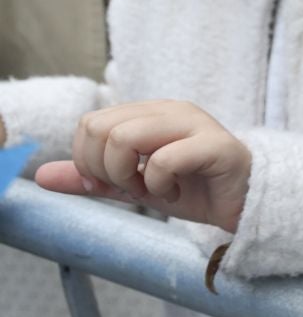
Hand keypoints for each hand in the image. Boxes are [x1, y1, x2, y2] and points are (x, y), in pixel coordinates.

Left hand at [35, 101, 249, 230]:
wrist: (247, 205)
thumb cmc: (195, 190)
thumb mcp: (134, 186)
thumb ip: (93, 179)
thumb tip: (41, 177)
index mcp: (149, 113)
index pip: (90, 123)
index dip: (88, 161)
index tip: (114, 185)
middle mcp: (170, 110)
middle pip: (99, 128)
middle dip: (104, 169)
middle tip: (133, 188)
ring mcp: (194, 124)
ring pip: (124, 138)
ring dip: (130, 177)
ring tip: (156, 191)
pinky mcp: (215, 145)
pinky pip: (163, 160)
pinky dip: (160, 186)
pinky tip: (177, 194)